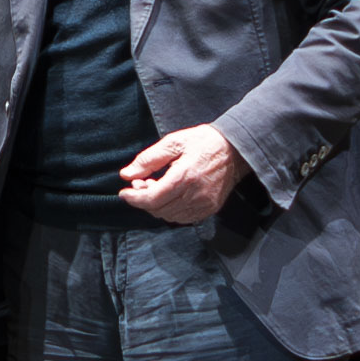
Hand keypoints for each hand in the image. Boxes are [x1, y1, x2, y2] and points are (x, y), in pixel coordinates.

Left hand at [118, 123, 249, 223]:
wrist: (235, 149)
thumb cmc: (203, 142)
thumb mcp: (173, 142)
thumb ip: (148, 159)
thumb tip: (126, 174)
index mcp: (184, 177)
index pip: (152, 199)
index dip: (134, 198)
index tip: (124, 192)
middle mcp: (194, 195)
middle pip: (159, 209)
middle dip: (144, 199)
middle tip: (140, 183)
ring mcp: (204, 204)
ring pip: (170, 216)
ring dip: (156, 205)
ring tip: (154, 187)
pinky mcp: (210, 208)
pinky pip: (184, 218)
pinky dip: (171, 210)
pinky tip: (169, 195)